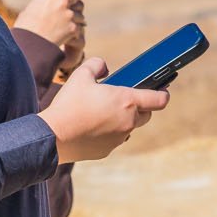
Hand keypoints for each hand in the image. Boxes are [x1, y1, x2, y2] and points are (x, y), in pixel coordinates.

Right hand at [14, 0, 85, 56]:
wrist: (29, 47)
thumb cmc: (26, 28)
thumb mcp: (33, 8)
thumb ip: (48, 1)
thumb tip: (60, 2)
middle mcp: (61, 2)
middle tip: (74, 2)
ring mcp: (69, 15)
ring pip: (80, 12)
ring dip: (75, 17)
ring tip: (62, 26)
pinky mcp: (73, 28)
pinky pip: (79, 26)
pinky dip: (74, 30)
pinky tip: (65, 35)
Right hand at [39, 56, 167, 161]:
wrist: (53, 136)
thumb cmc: (69, 104)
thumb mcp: (81, 75)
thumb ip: (97, 65)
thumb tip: (105, 68)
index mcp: (127, 101)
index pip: (159, 100)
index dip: (163, 94)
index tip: (163, 91)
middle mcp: (128, 122)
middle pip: (146, 115)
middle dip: (141, 107)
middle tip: (125, 99)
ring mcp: (118, 138)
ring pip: (129, 128)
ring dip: (123, 120)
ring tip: (103, 112)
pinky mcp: (107, 150)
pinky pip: (113, 139)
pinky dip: (108, 133)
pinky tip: (91, 127)